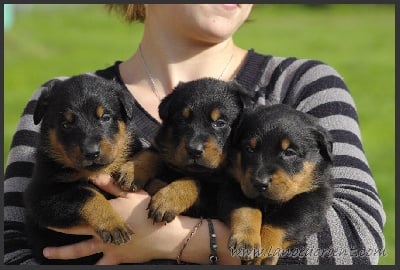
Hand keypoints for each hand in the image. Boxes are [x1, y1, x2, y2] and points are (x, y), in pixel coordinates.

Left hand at [43, 174, 174, 263]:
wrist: (166, 236)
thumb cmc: (150, 212)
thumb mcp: (134, 194)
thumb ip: (112, 185)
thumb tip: (93, 176)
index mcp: (107, 212)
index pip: (84, 208)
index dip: (69, 206)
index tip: (56, 203)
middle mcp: (103, 230)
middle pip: (76, 228)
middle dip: (59, 227)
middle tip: (44, 224)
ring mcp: (108, 246)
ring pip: (81, 250)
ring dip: (63, 252)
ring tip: (47, 253)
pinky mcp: (117, 258)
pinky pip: (101, 266)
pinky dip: (93, 267)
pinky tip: (84, 269)